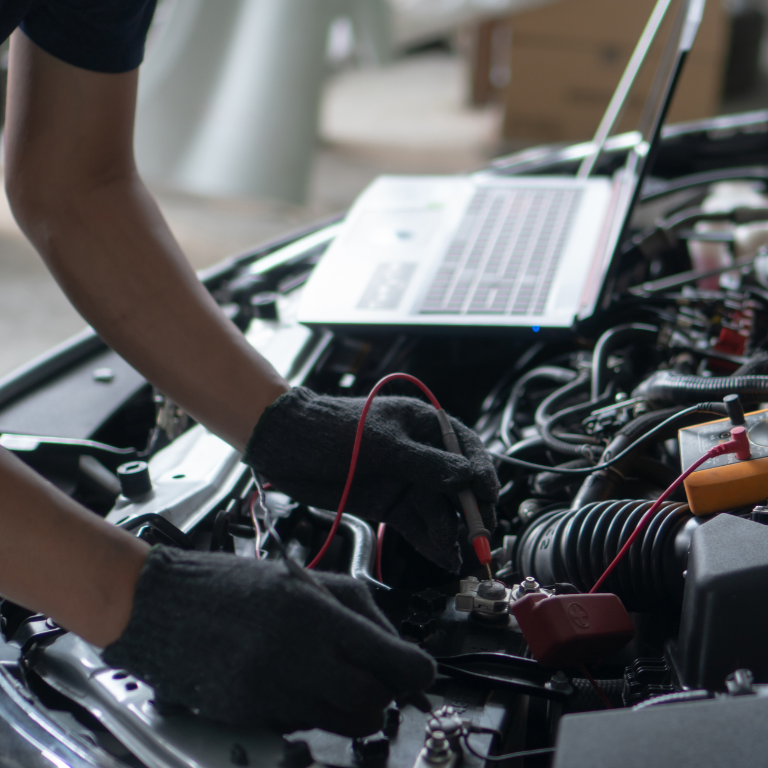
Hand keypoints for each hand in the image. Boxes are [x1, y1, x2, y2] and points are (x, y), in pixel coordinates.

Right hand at [102, 547, 434, 735]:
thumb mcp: (310, 581)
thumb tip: (403, 654)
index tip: (422, 672)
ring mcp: (272, 693)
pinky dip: (316, 711)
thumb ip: (363, 614)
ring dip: (353, 705)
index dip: (418, 672)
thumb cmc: (244, 587)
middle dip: (385, 693)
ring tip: (334, 676)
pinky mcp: (252, 718)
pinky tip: (297, 682)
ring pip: (345, 722)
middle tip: (376, 675)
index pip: (392, 660)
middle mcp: (296, 657)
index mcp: (315, 614)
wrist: (170, 608)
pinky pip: (307, 726)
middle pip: (373, 702)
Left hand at [244, 388, 498, 570]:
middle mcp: (420, 455)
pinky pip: (416, 525)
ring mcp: (405, 481)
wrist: (284, 446)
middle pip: (457, 485)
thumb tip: (468, 477)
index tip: (488, 497)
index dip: (481, 473)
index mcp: (424, 426)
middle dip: (470, 512)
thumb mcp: (382, 444)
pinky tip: (442, 557)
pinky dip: (430, 541)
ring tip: (457, 557)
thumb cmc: (332, 429)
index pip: (466, 448)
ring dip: (450, 533)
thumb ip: (426, 464)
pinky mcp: (388, 505)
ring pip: (438, 510)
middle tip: (479, 538)